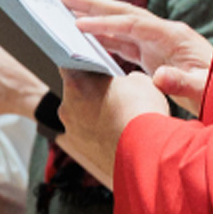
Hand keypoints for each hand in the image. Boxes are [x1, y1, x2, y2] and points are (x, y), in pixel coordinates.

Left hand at [57, 69, 168, 190]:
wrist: (145, 151)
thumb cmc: (140, 112)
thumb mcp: (140, 81)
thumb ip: (126, 79)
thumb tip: (126, 85)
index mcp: (76, 81)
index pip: (71, 62)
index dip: (84, 62)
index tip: (94, 65)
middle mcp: (66, 107)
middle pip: (76, 93)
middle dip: (92, 92)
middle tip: (114, 94)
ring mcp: (72, 131)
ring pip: (81, 117)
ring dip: (95, 116)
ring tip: (119, 117)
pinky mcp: (81, 152)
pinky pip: (88, 137)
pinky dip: (100, 136)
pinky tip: (119, 135)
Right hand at [61, 0, 212, 113]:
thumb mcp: (204, 89)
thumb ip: (182, 82)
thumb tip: (159, 78)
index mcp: (173, 36)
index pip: (132, 24)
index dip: (105, 23)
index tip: (79, 24)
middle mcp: (164, 33)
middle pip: (123, 13)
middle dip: (93, 5)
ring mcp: (160, 43)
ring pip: (121, 25)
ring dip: (95, 18)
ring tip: (68, 11)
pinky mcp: (157, 55)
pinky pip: (126, 42)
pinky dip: (106, 37)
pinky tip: (89, 37)